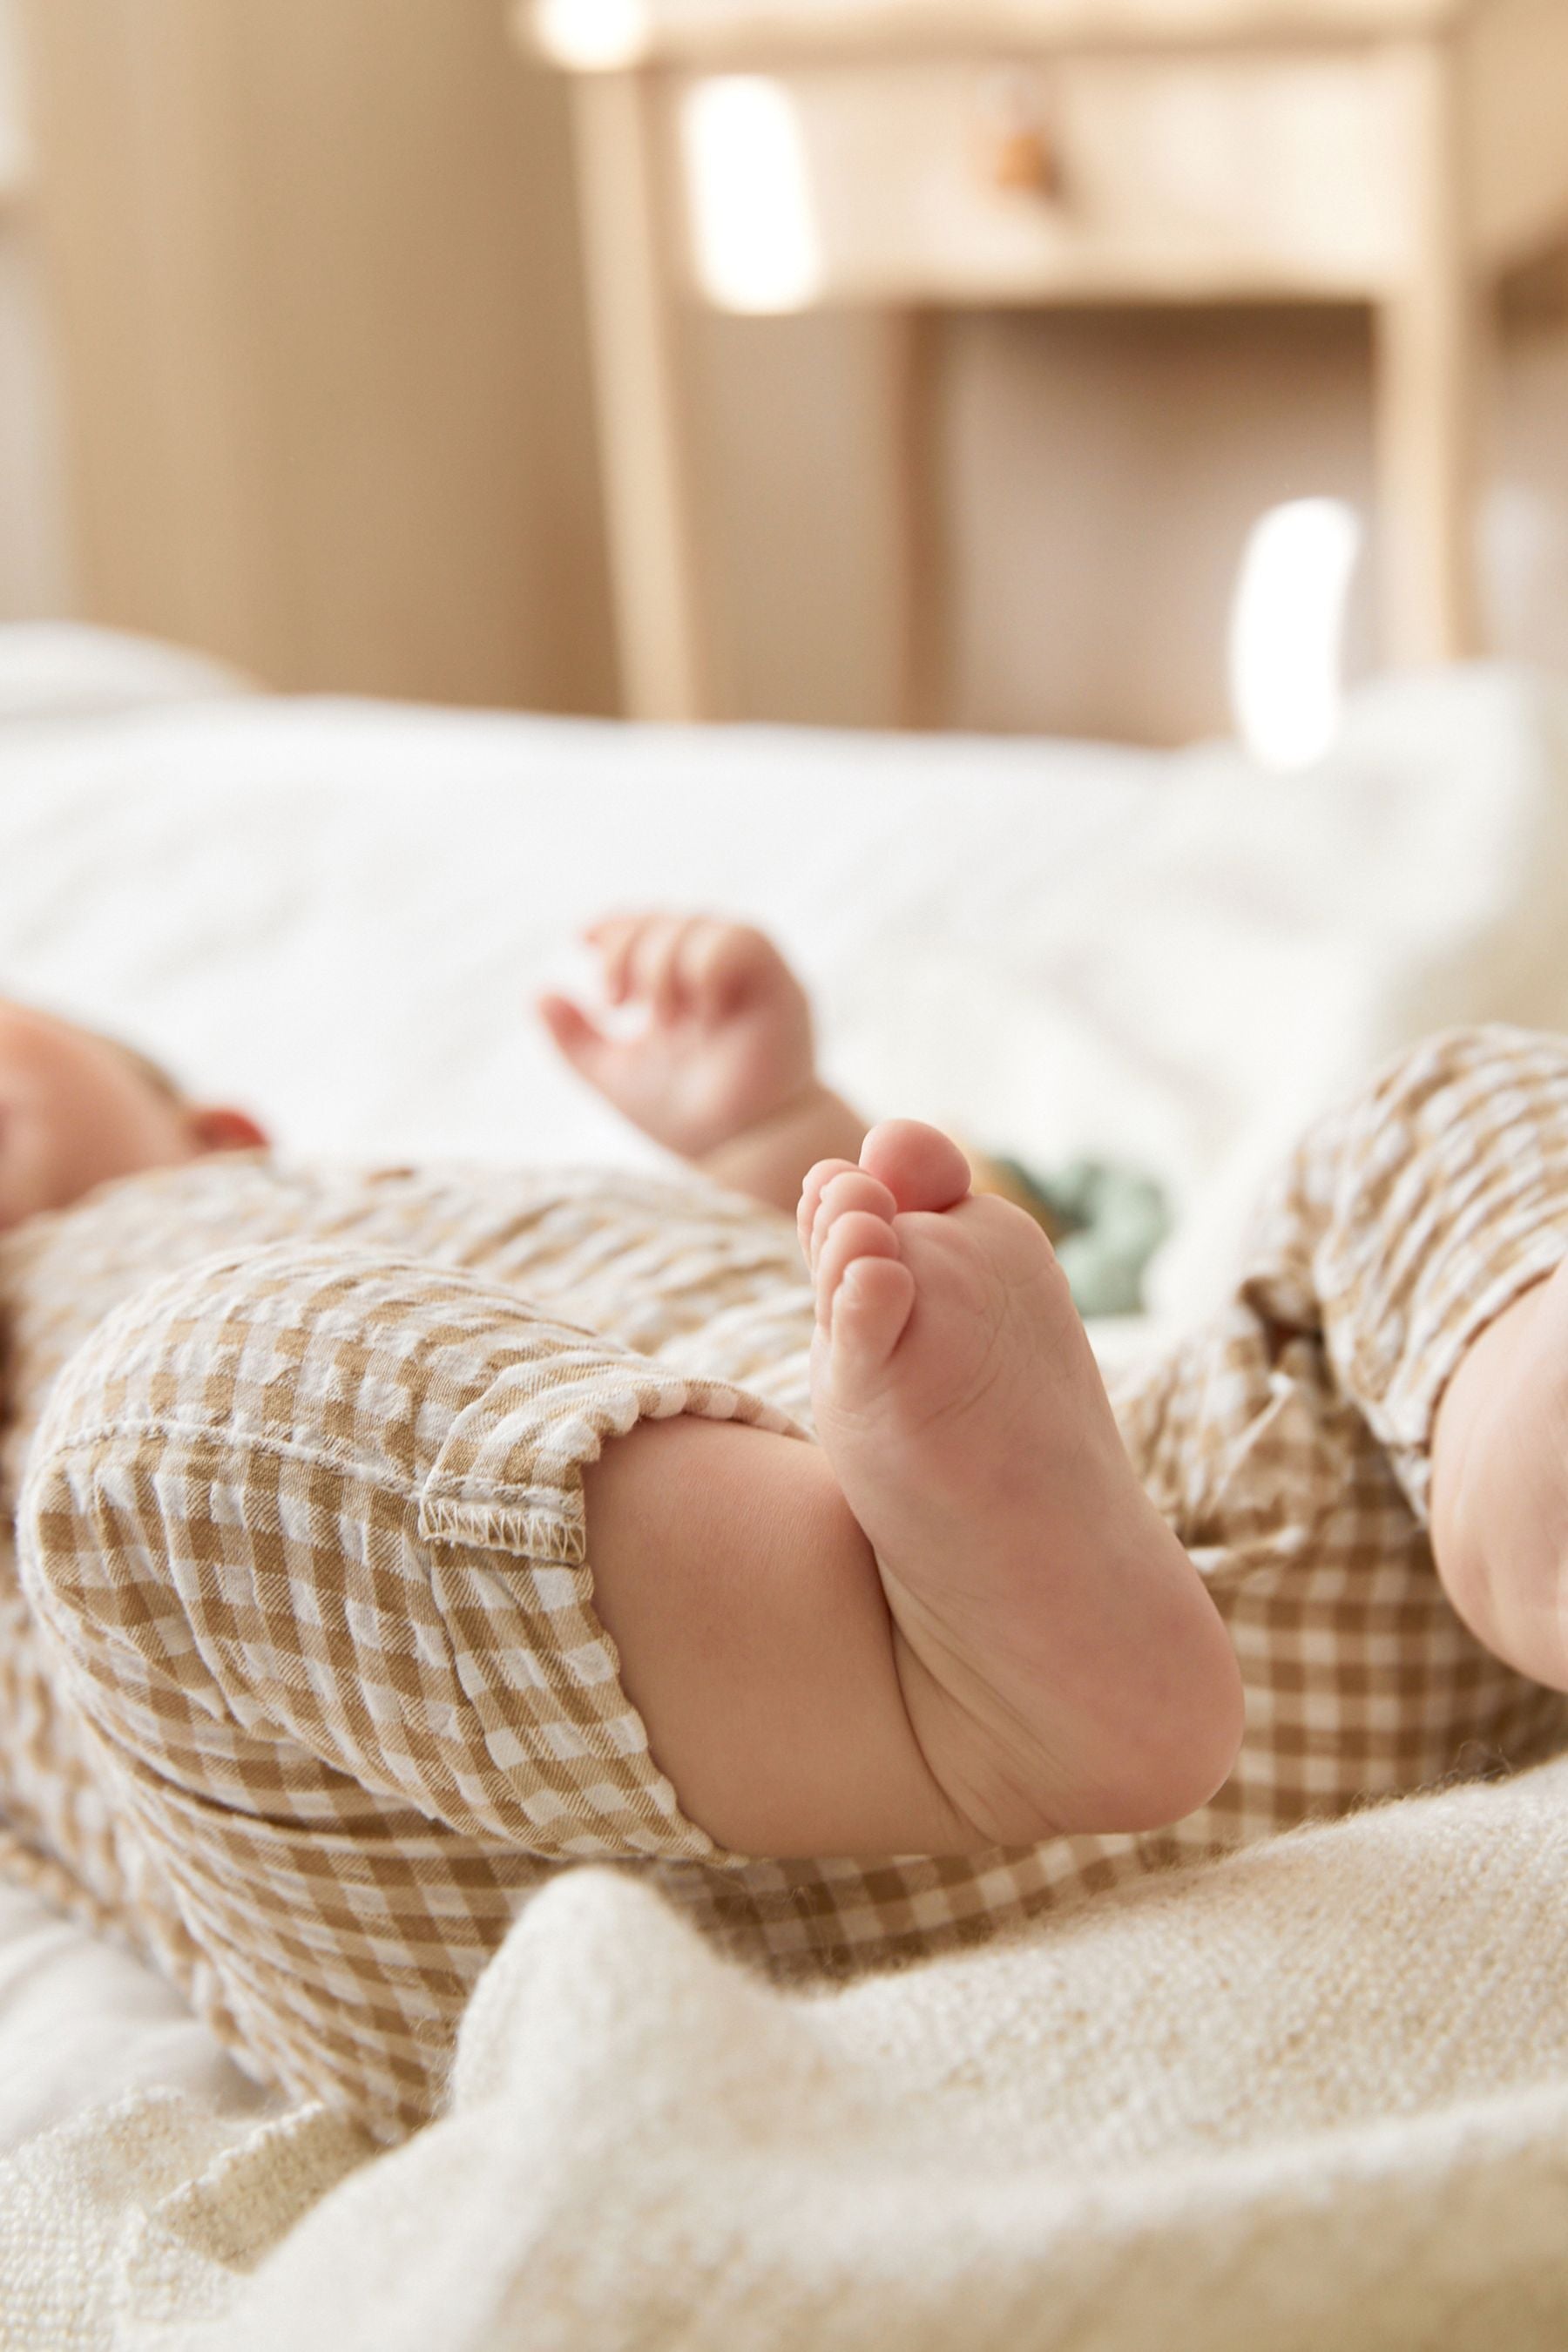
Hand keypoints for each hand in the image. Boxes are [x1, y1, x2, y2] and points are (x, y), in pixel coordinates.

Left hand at [539, 913, 819, 1160]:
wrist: (734, 1154)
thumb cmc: (683, 1119)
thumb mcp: (610, 1074)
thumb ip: (574, 1038)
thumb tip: (537, 992)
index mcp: (683, 985)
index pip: (649, 924)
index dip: (615, 924)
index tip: (581, 941)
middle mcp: (719, 974)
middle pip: (667, 920)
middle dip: (629, 952)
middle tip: (617, 1002)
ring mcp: (751, 978)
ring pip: (700, 925)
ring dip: (664, 965)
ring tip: (661, 1020)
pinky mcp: (781, 988)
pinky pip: (744, 941)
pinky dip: (706, 965)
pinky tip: (697, 1011)